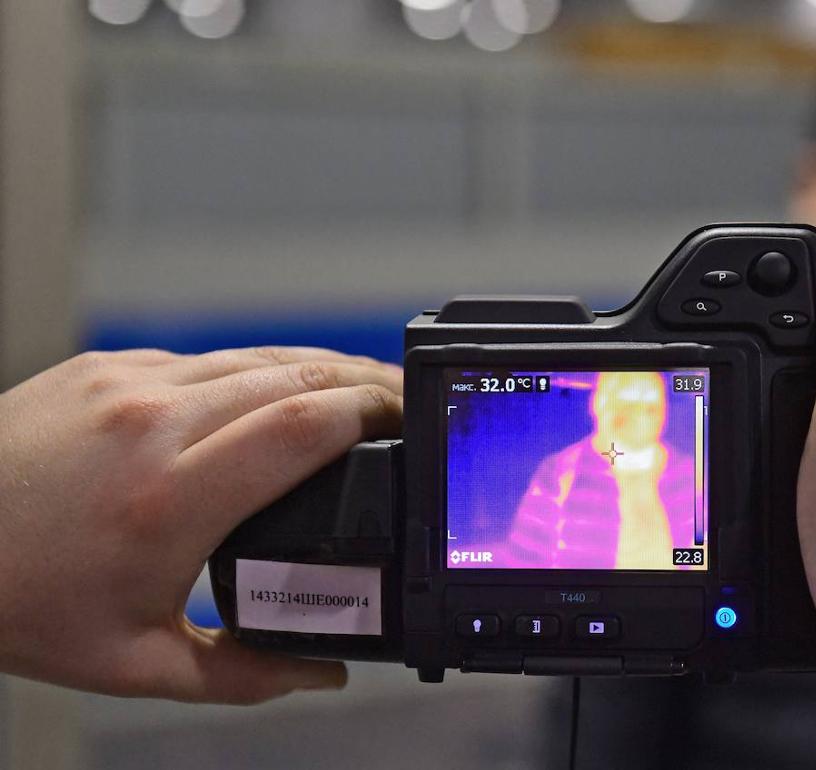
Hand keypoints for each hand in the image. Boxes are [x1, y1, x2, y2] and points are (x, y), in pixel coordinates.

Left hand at [0, 347, 402, 703]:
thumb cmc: (18, 602)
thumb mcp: (135, 665)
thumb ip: (247, 672)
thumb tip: (324, 672)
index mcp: (170, 502)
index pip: (304, 427)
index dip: (374, 414)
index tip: (411, 423)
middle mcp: (154, 426)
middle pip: (299, 375)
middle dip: (368, 383)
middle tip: (406, 402)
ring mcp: (129, 384)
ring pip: (259, 355)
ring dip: (323, 368)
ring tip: (362, 390)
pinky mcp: (108, 366)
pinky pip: (209, 357)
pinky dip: (263, 368)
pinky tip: (282, 388)